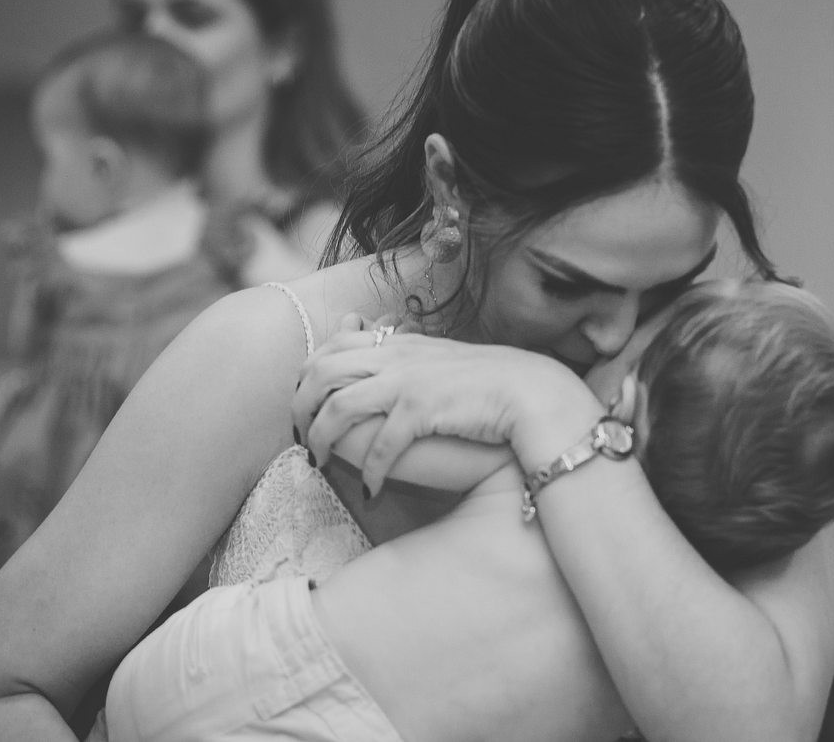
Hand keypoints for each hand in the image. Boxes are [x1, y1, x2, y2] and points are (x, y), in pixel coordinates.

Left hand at [292, 329, 594, 494]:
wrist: (533, 393)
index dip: (307, 376)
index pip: (332, 346)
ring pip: (337, 406)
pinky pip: (380, 444)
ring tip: (319, 464)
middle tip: (302, 440)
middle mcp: (397, 356)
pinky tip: (371, 490)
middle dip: (300, 408)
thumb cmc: (491, 383)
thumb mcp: (441, 361)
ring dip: (320, 439)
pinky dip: (369, 471)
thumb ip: (408, 359)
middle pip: (321, 372)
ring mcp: (409, 380)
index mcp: (399, 343)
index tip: (305, 406)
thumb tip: (384, 362)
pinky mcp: (424, 408)